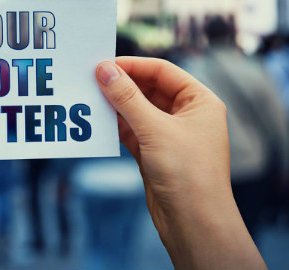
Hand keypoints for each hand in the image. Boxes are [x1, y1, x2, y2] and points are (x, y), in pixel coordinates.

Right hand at [96, 57, 265, 269]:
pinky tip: (96, 121)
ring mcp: (170, 136)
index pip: (163, 71)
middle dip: (122, 85)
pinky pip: (132, 131)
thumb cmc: (188, 173)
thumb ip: (127, 98)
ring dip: (116, 105)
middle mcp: (187, 115)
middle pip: (149, 89)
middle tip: (92, 79)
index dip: (134, 65)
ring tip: (89, 97)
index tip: (104, 64)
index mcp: (199, 102)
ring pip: (138, 111)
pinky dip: (115, 126)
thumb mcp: (155, 129)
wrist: (194, 224)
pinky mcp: (155, 154)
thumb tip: (104, 70)